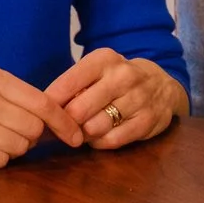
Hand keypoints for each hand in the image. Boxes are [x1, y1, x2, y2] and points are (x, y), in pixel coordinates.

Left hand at [45, 49, 185, 149]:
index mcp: (104, 59)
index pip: (68, 83)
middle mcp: (123, 75)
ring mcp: (138, 98)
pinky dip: (99, 143)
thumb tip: (42, 111)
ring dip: (84, 134)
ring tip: (84, 130)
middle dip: (66, 123)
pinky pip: (112, 140)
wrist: (162, 85)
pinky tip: (99, 137)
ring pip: (95, 126)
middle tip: (63, 127)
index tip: (42, 114)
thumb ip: (72, 86)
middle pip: (79, 109)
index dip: (50, 104)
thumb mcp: (96, 72)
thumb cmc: (117, 80)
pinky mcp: (147, 121)